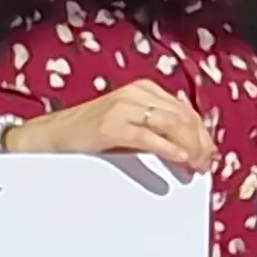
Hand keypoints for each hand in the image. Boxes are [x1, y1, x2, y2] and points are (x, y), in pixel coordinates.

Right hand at [7, 83, 217, 170]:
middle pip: (184, 116)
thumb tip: (190, 150)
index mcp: (143, 90)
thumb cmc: (87, 136)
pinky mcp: (110, 125)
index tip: (208, 157)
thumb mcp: (127, 126)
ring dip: (190, 147)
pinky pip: (148, 136)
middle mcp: (136, 93)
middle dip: (200, 143)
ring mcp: (122, 106)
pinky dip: (168, 148)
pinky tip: (179, 159)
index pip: (185, 111)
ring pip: (172, 123)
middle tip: (204, 166)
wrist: (48, 136)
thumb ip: (155, 131)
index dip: (202, 135)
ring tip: (194, 166)